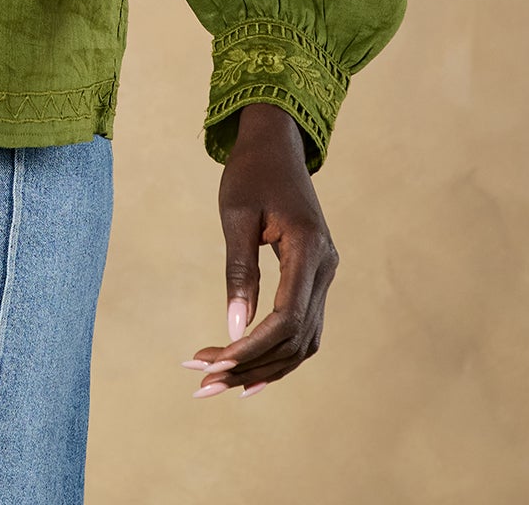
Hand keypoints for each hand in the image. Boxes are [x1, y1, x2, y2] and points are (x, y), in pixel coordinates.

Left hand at [182, 101, 337, 397]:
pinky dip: (277, 352)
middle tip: (202, 384)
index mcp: (308, 248)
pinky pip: (303, 327)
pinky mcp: (316, 277)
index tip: (214, 363)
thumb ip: (239, 269)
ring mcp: (325, 274)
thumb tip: (234, 326)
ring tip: (216, 383)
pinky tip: (247, 371)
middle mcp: (326, 267)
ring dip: (263, 366)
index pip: (287, 317)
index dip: (252, 347)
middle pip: (297, 339)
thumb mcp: (236, 214)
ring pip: (304, 341)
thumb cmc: (251, 172)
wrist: (277, 143)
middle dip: (251, 366)